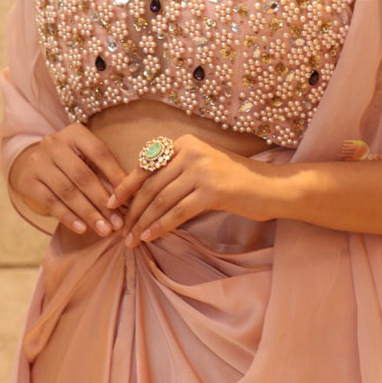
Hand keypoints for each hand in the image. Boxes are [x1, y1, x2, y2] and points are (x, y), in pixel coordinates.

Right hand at [9, 124, 129, 235]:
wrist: (36, 166)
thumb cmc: (73, 163)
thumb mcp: (89, 160)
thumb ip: (107, 175)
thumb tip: (130, 199)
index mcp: (75, 133)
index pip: (99, 153)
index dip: (115, 176)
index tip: (128, 199)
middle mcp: (53, 144)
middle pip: (82, 176)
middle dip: (102, 202)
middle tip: (118, 223)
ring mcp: (38, 162)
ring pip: (67, 191)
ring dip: (88, 213)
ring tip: (104, 230)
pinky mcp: (27, 181)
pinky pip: (50, 203)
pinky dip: (68, 217)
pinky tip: (82, 229)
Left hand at [106, 133, 268, 246]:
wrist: (271, 187)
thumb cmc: (235, 182)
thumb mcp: (202, 169)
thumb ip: (175, 175)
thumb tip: (142, 198)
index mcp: (184, 143)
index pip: (146, 166)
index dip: (126, 186)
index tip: (111, 204)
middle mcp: (191, 151)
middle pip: (151, 185)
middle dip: (132, 211)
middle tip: (122, 231)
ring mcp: (202, 169)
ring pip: (161, 200)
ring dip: (143, 222)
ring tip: (133, 239)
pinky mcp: (212, 190)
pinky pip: (178, 211)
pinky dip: (161, 226)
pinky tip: (150, 237)